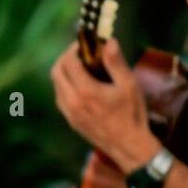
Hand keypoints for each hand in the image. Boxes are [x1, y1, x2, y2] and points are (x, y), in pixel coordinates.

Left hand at [50, 40, 159, 173]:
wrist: (128, 145)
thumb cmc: (132, 114)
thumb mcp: (128, 85)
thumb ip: (116, 62)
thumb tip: (108, 41)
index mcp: (85, 90)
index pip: (68, 62)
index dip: (73, 49)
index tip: (84, 45)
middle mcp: (72, 101)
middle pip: (56, 72)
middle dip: (65, 59)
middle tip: (80, 54)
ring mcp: (68, 112)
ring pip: (56, 85)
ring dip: (64, 72)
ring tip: (81, 68)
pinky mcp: (70, 120)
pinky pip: (60, 98)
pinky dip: (65, 86)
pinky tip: (80, 85)